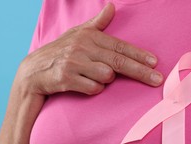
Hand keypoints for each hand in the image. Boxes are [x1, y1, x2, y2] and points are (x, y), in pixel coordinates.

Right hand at [16, 3, 162, 95]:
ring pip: (106, 76)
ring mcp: (74, 63)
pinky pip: (93, 88)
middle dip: (140, 72)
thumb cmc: (60, 51)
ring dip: (105, 80)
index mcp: (89, 36)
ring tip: (92, 75)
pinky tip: (84, 84)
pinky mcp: (67, 79)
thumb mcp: (77, 34)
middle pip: (119, 62)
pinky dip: (93, 89)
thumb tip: (111, 7)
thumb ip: (97, 24)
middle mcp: (82, 48)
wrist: (33, 70)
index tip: (154, 62)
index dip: (138, 55)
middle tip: (157, 80)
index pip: (119, 46)